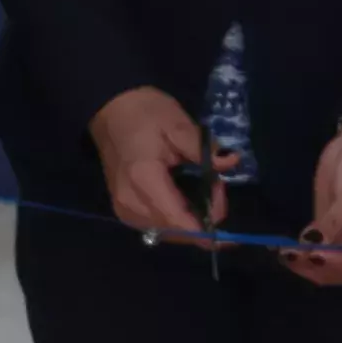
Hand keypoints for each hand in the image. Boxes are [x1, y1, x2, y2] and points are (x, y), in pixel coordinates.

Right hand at [86, 86, 229, 240]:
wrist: (110, 110)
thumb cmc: (144, 112)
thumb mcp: (178, 124)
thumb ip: (204, 150)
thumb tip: (231, 162)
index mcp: (144, 180)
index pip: (181, 222)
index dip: (208, 223)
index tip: (223, 203)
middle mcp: (131, 203)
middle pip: (177, 231)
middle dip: (203, 218)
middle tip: (215, 186)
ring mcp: (124, 210)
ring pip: (169, 233)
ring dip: (191, 219)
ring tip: (203, 188)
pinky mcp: (123, 212)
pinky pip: (157, 226)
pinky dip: (177, 217)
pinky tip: (186, 196)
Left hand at [288, 117, 341, 285]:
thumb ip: (333, 226)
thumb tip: (310, 248)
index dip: (339, 265)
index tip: (314, 255)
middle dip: (319, 266)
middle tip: (291, 256)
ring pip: (331, 266)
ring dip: (307, 262)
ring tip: (285, 253)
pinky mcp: (340, 237)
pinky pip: (322, 252)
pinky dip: (305, 252)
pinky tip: (287, 249)